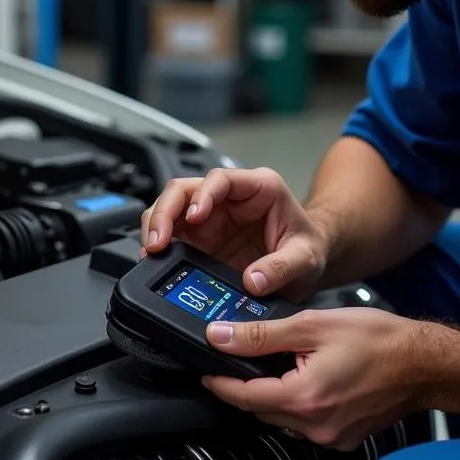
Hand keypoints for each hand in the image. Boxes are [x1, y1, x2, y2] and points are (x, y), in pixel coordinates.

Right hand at [140, 167, 329, 300]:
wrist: (308, 264)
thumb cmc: (308, 247)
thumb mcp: (305, 258)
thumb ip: (282, 268)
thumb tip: (252, 280)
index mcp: (258, 188)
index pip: (221, 179)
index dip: (203, 195)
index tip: (195, 217)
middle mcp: (229, 197)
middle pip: (185, 189)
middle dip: (166, 211)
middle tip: (158, 241)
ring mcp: (211, 217)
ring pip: (171, 207)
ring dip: (156, 225)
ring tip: (151, 251)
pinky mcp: (200, 238)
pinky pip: (172, 233)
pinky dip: (159, 243)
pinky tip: (154, 258)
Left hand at [201, 307, 432, 449]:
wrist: (423, 363)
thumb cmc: (377, 339)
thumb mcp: (311, 325)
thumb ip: (261, 334)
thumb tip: (221, 336)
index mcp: (304, 397)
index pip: (243, 396)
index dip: (219, 382)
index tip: (205, 370)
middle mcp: (315, 426)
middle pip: (260, 408)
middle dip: (245, 384)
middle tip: (238, 357)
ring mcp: (331, 436)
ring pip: (281, 417)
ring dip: (272, 392)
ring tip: (276, 362)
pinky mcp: (343, 438)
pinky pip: (304, 423)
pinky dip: (296, 402)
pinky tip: (303, 377)